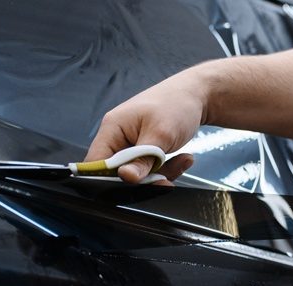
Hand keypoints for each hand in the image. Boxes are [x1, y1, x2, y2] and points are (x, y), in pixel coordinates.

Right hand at [85, 72, 207, 184]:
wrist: (196, 95)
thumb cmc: (176, 104)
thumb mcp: (161, 135)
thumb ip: (142, 159)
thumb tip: (125, 177)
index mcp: (112, 128)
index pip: (95, 163)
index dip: (109, 179)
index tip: (134, 184)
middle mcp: (117, 137)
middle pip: (117, 173)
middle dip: (143, 178)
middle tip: (165, 177)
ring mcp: (130, 145)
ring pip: (136, 174)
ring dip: (160, 173)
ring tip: (182, 160)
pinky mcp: (143, 151)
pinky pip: (148, 170)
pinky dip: (166, 169)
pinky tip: (182, 159)